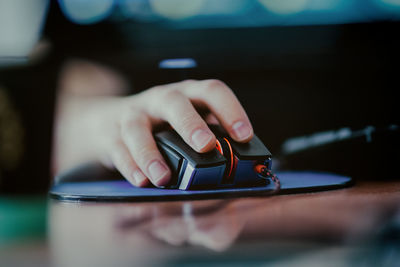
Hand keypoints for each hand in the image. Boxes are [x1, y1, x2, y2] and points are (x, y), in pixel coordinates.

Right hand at [100, 79, 252, 186]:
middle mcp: (160, 100)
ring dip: (150, 153)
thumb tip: (238, 164)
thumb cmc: (161, 124)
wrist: (110, 120)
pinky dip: (130, 165)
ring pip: (138, 128)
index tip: (244, 136)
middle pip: (174, 103)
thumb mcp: (187, 122)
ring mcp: (135, 115)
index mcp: (187, 95)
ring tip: (163, 177)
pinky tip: (141, 180)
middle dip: (190, 124)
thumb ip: (208, 135)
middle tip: (205, 146)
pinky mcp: (113, 134)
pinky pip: (119, 148)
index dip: (230, 110)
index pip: (211, 91)